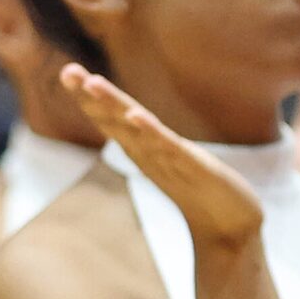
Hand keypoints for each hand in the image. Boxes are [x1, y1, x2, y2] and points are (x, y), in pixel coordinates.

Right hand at [61, 64, 261, 247]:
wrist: (232, 227)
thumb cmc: (202, 192)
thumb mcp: (173, 162)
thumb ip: (154, 145)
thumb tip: (137, 124)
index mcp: (143, 150)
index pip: (112, 120)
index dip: (90, 98)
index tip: (68, 71)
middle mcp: (149, 154)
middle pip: (115, 121)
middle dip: (91, 97)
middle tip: (67, 71)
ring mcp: (168, 161)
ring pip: (136, 130)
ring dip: (114, 106)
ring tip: (92, 83)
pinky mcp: (192, 168)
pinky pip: (169, 147)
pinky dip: (151, 132)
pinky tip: (137, 116)